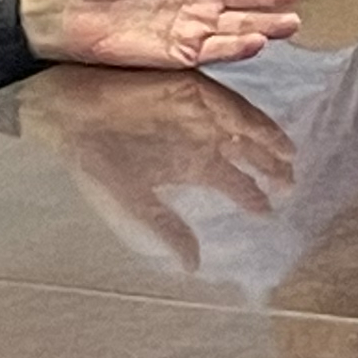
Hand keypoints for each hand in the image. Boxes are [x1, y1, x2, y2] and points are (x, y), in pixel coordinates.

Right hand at [14, 66, 300, 271]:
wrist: (65, 115)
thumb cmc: (93, 160)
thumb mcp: (132, 203)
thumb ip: (167, 230)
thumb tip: (193, 267)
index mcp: (188, 165)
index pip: (235, 184)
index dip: (255, 197)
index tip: (271, 212)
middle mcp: (201, 138)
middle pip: (249, 154)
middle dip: (273, 169)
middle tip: (292, 185)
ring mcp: (200, 113)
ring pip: (247, 130)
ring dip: (270, 145)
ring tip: (290, 160)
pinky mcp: (191, 89)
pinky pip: (231, 106)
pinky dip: (252, 122)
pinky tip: (271, 137)